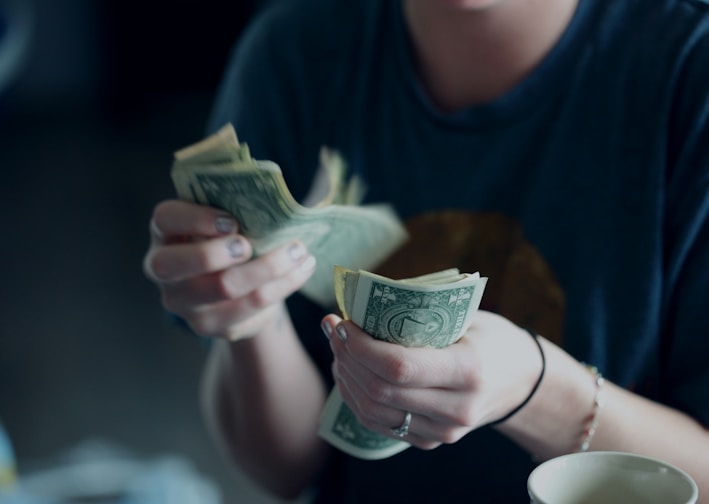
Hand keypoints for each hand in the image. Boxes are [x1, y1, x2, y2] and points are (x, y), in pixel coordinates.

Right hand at [143, 200, 316, 340]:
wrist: (236, 287)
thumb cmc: (229, 240)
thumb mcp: (224, 220)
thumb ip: (233, 208)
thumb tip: (270, 201)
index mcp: (165, 233)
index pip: (165, 219)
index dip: (195, 218)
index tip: (231, 221)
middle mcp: (164, 271)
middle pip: (177, 264)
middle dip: (217, 253)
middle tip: (250, 245)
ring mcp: (185, 303)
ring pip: (224, 288)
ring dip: (268, 267)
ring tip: (299, 251)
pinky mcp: (212, 325)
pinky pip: (251, 308)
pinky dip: (283, 285)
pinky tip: (302, 269)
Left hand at [323, 310, 542, 448]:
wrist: (520, 382)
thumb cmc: (491, 338)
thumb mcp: (467, 317)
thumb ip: (421, 314)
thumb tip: (363, 302)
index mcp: (468, 370)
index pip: (399, 367)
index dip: (361, 347)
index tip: (343, 322)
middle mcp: (456, 408)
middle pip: (380, 391)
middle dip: (347, 357)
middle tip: (333, 329)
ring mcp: (443, 431)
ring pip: (373, 412)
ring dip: (346, 377)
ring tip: (338, 348)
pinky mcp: (431, 441)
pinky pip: (379, 424)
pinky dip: (356, 397)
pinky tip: (349, 372)